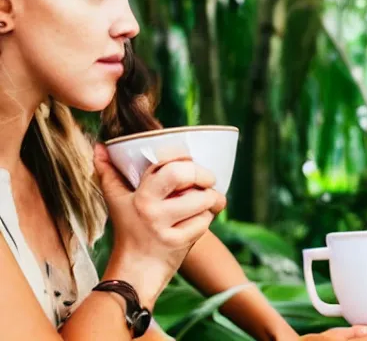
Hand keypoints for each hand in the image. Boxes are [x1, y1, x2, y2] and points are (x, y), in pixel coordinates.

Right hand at [94, 143, 226, 306]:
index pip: (167, 165)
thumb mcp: (116, 201)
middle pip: (184, 176)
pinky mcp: (179, 244)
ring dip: (211, 199)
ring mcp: (166, 228)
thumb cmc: (129, 232)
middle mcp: (151, 209)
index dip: (183, 158)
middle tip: (208, 179)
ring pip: (203, 200)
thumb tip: (99, 147)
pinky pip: (205, 221)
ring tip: (206, 201)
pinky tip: (199, 219)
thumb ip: (108, 172)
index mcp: (141, 195)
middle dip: (203, 175)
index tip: (189, 161)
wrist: (134, 274)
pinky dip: (207, 219)